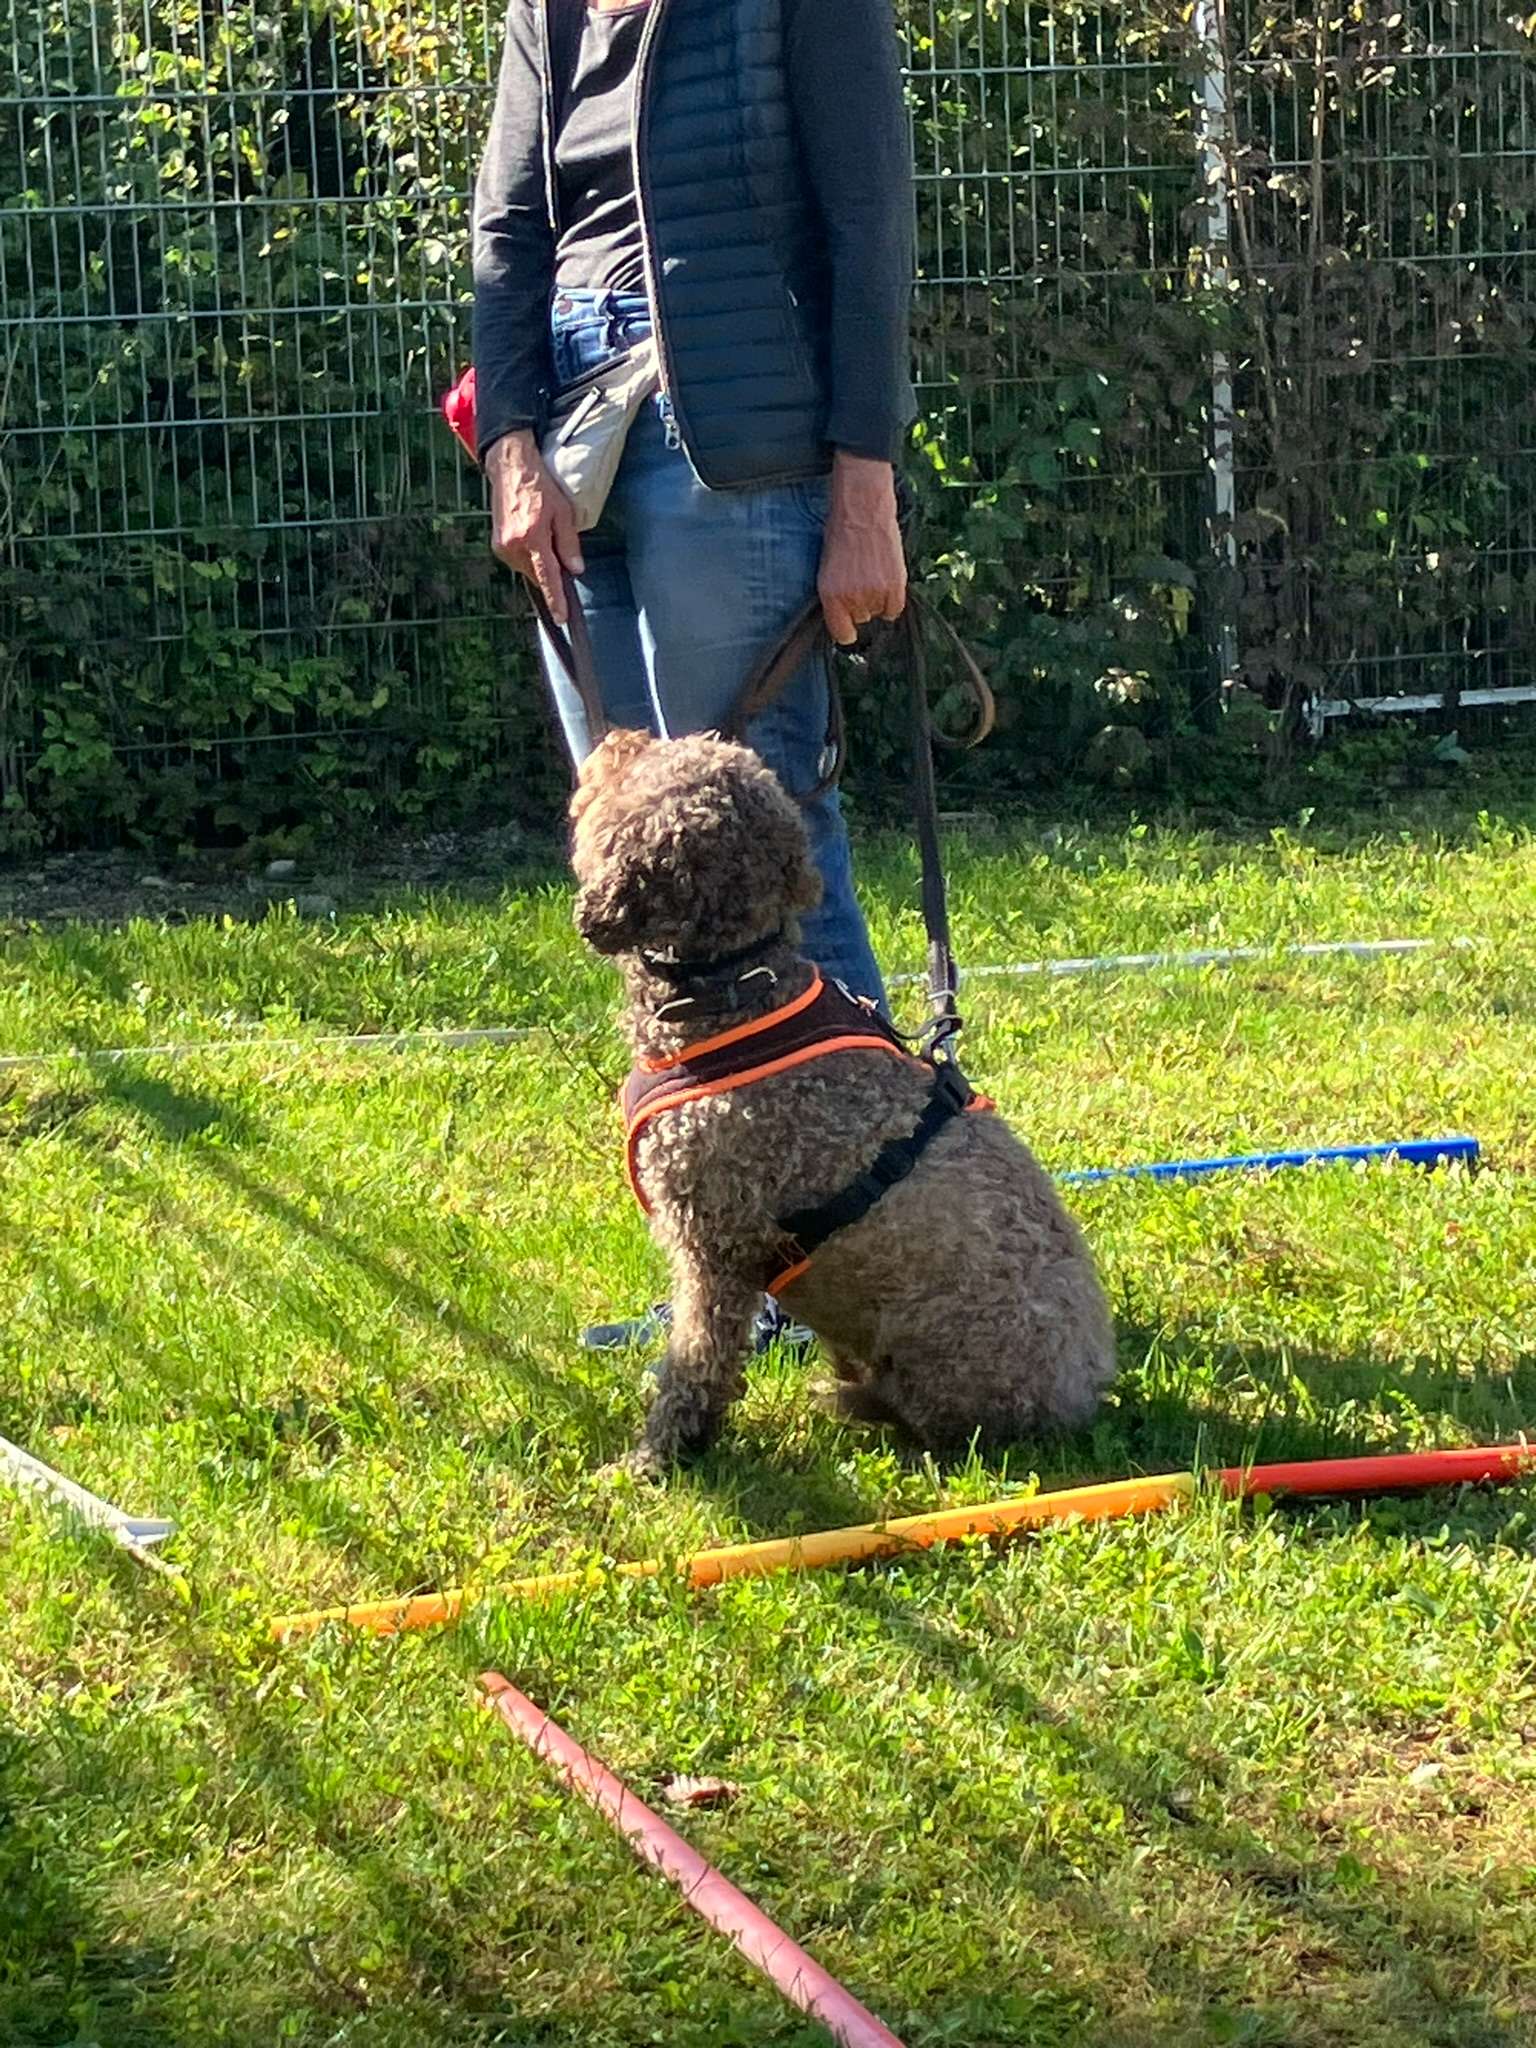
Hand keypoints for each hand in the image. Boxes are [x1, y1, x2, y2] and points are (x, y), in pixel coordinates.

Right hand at [486, 430, 583, 623]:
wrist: (510, 468)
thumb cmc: (541, 486)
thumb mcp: (563, 513)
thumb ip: (569, 544)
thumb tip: (576, 570)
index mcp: (532, 537)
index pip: (547, 576)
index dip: (555, 599)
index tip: (561, 618)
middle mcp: (513, 546)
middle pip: (537, 576)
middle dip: (550, 573)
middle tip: (557, 550)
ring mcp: (502, 546)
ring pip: (527, 570)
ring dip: (538, 564)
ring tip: (542, 536)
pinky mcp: (496, 544)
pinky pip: (517, 561)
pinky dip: (528, 557)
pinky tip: (532, 537)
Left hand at [817, 453, 906, 646]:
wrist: (862, 510)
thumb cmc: (840, 534)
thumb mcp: (827, 569)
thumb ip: (834, 596)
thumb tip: (843, 617)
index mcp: (831, 596)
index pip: (842, 635)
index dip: (846, 629)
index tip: (848, 623)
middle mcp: (852, 599)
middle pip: (862, 620)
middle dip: (860, 605)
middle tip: (860, 579)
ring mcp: (875, 593)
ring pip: (878, 613)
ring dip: (877, 599)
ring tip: (873, 573)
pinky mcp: (895, 586)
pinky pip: (895, 609)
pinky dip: (892, 599)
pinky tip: (886, 580)